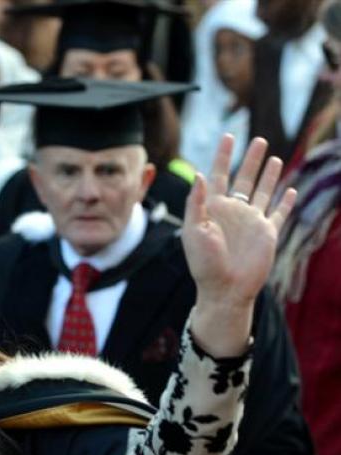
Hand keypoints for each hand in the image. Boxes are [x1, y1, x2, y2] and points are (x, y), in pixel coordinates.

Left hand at [183, 135, 295, 309]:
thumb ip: (197, 202)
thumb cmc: (204, 262)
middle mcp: (233, 211)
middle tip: (259, 140)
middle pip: (244, 178)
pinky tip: (291, 190)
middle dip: (251, 159)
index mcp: (213, 208)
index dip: (223, 155)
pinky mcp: (267, 233)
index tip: (229, 136)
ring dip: (269, 175)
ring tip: (275, 158)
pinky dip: (286, 202)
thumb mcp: (193, 230)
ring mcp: (251, 221)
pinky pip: (279, 213)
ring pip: (264, 192)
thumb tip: (199, 174)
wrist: (224, 288)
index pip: (219, 175)